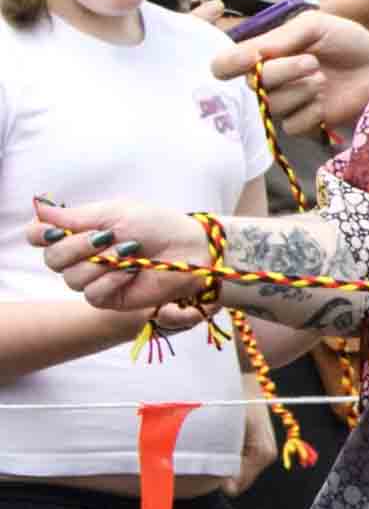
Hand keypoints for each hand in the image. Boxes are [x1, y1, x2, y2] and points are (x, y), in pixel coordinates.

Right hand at [25, 198, 215, 319]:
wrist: (190, 248)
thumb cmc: (156, 225)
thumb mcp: (115, 213)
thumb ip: (75, 217)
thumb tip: (39, 209)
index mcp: (79, 233)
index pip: (39, 237)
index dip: (40, 235)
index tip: (54, 230)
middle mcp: (81, 257)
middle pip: (52, 260)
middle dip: (77, 247)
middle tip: (107, 236)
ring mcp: (93, 279)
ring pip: (72, 278)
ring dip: (101, 263)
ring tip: (130, 251)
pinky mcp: (109, 299)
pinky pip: (93, 294)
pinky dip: (112, 280)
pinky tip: (132, 270)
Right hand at [239, 5, 368, 144]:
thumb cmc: (345, 40)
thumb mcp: (313, 26)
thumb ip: (281, 37)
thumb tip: (250, 55)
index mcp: (263, 54)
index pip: (224, 65)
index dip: (228, 65)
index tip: (252, 59)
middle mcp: (268, 80)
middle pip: (252, 85)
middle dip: (282, 73)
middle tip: (313, 62)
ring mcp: (285, 102)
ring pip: (271, 106)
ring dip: (299, 91)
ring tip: (323, 79)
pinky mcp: (304, 123)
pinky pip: (291, 125)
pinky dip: (311, 111)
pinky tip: (326, 101)